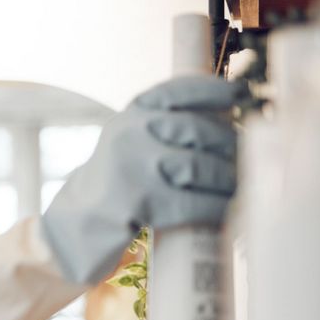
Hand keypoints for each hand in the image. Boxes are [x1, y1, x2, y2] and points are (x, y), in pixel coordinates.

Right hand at [40, 74, 241, 284]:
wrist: (72, 228)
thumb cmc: (114, 188)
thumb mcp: (129, 145)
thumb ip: (164, 129)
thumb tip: (227, 126)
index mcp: (130, 115)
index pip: (178, 90)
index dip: (213, 90)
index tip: (240, 93)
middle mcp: (130, 133)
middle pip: (198, 129)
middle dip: (230, 145)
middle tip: (247, 158)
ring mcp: (134, 167)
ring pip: (200, 166)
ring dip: (228, 179)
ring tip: (240, 187)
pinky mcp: (140, 202)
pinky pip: (193, 202)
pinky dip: (216, 208)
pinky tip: (227, 211)